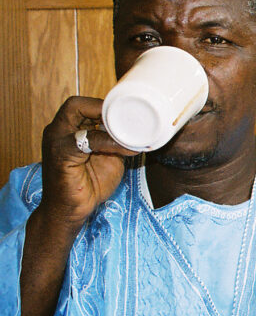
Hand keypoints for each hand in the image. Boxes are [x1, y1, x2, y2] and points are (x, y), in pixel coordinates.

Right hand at [37, 97, 137, 226]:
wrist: (71, 211)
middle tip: (128, 119)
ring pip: (79, 115)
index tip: (128, 113)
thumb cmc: (89, 184)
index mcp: (66, 130)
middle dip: (103, 107)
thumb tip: (139, 130)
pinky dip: (110, 142)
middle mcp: (57, 131)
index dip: (103, 105)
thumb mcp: (109, 156)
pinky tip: (127, 149)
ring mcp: (56, 142)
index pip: (81, 105)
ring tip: (133, 133)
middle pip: (76, 104)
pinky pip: (87, 140)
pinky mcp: (60, 156)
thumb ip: (117, 141)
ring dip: (110, 123)